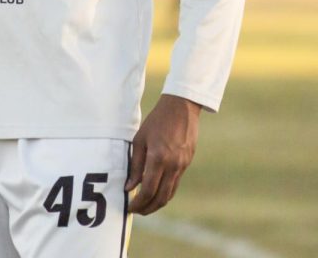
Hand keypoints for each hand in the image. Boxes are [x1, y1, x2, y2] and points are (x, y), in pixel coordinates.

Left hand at [126, 94, 200, 214]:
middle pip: (161, 197)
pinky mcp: (187, 162)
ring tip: (146, 205)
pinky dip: (166, 191)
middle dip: (148, 208)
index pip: (148, 190)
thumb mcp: (140, 140)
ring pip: (170, 193)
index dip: (138, 203)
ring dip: (158, 203)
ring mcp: (182, 164)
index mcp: (158, 158)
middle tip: (137, 211)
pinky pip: (176, 182)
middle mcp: (173, 164)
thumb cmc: (157, 120)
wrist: (182, 107)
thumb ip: (135, 165)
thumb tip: (130, 187)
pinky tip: (157, 190)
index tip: (130, 206)